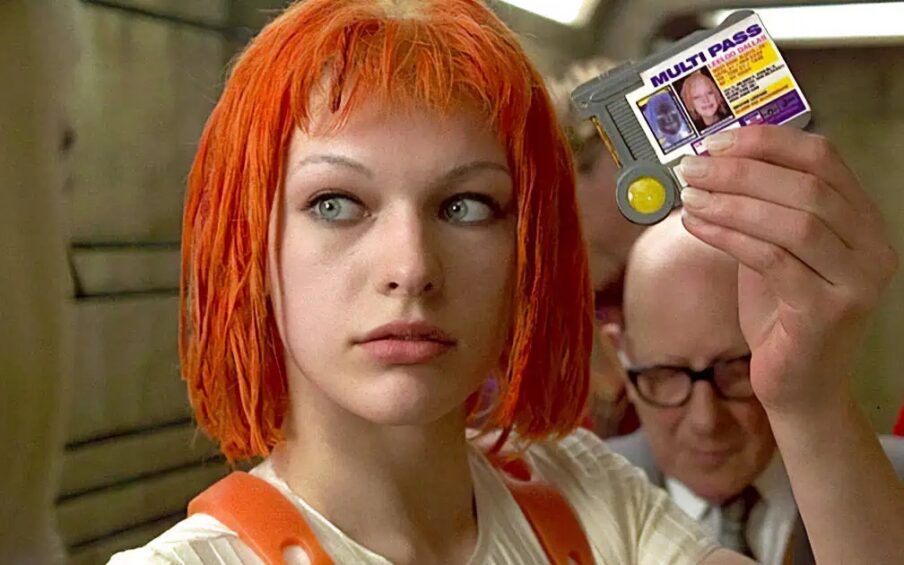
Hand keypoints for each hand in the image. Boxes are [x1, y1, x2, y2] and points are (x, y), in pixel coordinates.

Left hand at [676, 125, 897, 416]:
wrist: (799, 387)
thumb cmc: (781, 315)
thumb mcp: (772, 251)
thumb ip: (757, 210)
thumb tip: (710, 165)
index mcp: (862, 221)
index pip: (823, 158)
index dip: (768, 141)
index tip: (717, 140)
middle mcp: (871, 247)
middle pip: (807, 186)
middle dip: (740, 170)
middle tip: (691, 167)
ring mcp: (855, 281)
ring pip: (793, 221)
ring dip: (731, 201)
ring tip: (688, 195)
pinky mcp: (826, 313)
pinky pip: (772, 260)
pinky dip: (729, 236)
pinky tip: (695, 225)